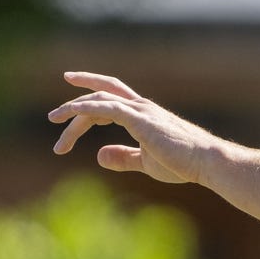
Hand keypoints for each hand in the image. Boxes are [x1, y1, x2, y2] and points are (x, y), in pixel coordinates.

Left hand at [48, 72, 215, 184]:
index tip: (70, 105)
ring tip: (55, 121)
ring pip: (99, 101)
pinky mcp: (139, 118)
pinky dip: (85, 107)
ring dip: (74, 110)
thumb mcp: (147, 162)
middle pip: (101, 95)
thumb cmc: (184, 163)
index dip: (90, 98)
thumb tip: (99, 155)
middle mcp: (141, 108)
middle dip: (75, 102)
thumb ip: (123, 157)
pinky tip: (70, 113)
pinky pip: (105, 107)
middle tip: (54, 117)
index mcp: (145, 116)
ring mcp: (140, 111)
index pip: (112, 98)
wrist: (206, 162)